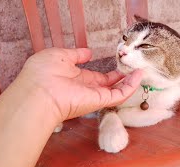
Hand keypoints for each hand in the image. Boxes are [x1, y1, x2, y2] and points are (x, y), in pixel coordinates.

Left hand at [19, 48, 142, 121]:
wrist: (38, 92)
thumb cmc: (44, 72)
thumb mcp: (60, 55)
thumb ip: (76, 55)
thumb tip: (88, 53)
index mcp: (76, 78)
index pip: (95, 77)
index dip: (107, 73)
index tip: (118, 64)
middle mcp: (86, 88)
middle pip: (108, 85)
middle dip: (120, 78)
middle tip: (132, 69)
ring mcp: (93, 95)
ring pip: (116, 91)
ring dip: (129, 81)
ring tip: (140, 71)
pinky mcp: (100, 100)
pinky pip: (119, 95)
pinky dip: (130, 86)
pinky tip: (138, 75)